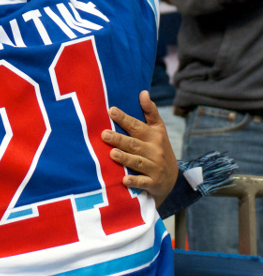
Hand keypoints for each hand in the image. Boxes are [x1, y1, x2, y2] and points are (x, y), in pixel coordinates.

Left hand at [102, 90, 177, 206]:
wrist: (172, 178)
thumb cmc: (158, 147)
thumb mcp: (158, 129)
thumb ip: (150, 111)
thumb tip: (143, 92)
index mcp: (154, 135)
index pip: (137, 125)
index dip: (124, 118)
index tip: (111, 110)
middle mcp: (155, 150)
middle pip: (134, 144)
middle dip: (119, 139)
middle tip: (104, 134)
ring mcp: (154, 167)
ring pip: (138, 162)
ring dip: (125, 158)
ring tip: (112, 153)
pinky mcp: (153, 183)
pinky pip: (143, 182)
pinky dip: (134, 181)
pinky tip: (124, 180)